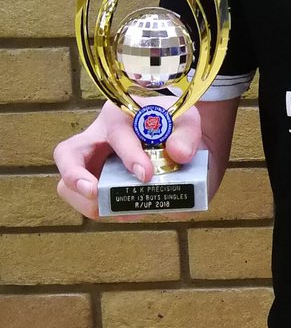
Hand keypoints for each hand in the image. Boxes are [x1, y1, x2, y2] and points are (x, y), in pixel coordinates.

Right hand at [54, 99, 201, 219]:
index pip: (116, 133)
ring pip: (69, 185)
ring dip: (88, 203)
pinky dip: (105, 211)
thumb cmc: (174, 123)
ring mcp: (92, 164)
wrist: (176, 139)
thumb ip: (186, 133)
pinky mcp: (97, 185)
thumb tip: (179, 154)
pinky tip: (130, 212)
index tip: (146, 174)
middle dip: (75, 176)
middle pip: (67, 153)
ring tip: (121, 211)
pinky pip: (89, 202)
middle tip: (94, 193)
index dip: (130, 156)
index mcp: (118, 116)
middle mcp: (97, 139)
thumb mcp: (186, 119)